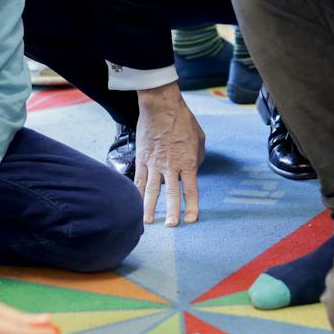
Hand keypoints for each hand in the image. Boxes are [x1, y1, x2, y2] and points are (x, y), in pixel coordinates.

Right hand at [136, 83, 205, 226]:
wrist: (161, 106)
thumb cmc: (182, 120)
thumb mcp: (200, 139)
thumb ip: (197, 158)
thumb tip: (194, 169)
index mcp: (188, 162)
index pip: (191, 190)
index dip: (191, 206)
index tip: (190, 220)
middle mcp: (171, 166)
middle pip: (172, 194)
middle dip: (171, 212)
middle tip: (171, 227)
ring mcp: (154, 164)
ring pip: (151, 190)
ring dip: (149, 208)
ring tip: (147, 222)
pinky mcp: (142, 159)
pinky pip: (139, 179)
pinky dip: (137, 193)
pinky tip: (134, 203)